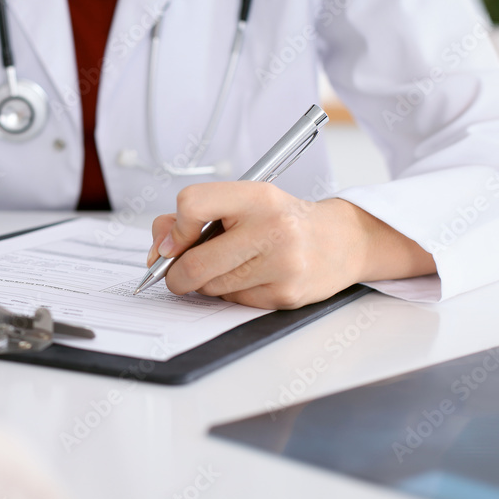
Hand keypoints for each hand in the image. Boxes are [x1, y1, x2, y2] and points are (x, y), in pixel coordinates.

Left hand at [148, 182, 435, 308]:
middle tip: (178, 272)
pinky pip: (234, 302)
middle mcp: (272, 228)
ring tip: (229, 265)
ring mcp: (282, 265)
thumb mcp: (240, 202)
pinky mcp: (285, 295)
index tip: (174, 240)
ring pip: (211, 287)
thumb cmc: (280, 219)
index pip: (193, 205)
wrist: (339, 241)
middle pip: (195, 263)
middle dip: (177, 273)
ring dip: (207, 283)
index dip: (175, 228)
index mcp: (256, 196)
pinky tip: (252, 277)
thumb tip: (159, 248)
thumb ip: (192, 216)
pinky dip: (231, 294)